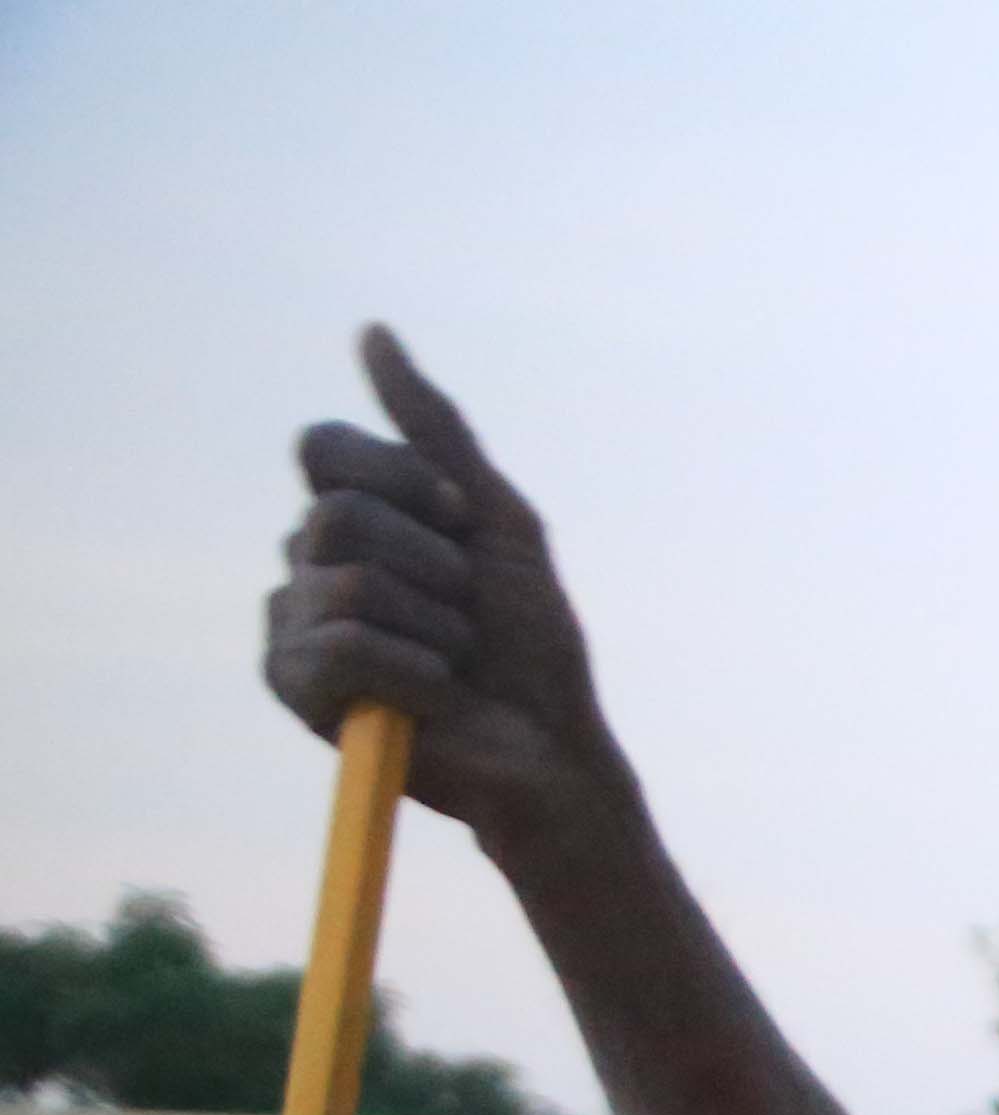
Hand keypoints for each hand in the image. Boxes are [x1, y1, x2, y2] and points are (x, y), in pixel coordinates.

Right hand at [263, 328, 630, 855]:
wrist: (551, 745)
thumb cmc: (532, 641)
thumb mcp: (497, 518)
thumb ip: (434, 429)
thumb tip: (372, 331)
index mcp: (352, 515)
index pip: (323, 448)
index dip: (400, 480)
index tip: (462, 522)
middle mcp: (309, 561)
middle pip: (337, 515)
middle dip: (433, 564)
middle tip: (469, 612)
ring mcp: (293, 623)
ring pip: (345, 583)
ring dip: (433, 624)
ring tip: (456, 661)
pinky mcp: (294, 686)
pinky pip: (341, 648)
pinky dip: (412, 673)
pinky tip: (434, 698)